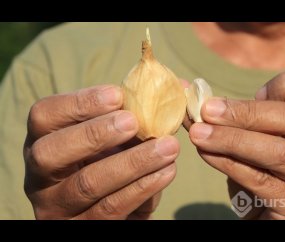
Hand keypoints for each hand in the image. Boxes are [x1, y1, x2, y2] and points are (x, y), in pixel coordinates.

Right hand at [23, 85, 177, 218]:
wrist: (114, 203)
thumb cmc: (112, 158)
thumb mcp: (113, 135)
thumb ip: (130, 113)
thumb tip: (176, 87)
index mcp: (42, 142)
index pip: (44, 116)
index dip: (78, 103)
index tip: (117, 95)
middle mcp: (39, 176)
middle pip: (51, 153)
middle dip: (95, 134)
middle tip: (134, 122)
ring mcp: (57, 207)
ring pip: (88, 184)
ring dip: (133, 162)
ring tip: (168, 147)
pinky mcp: (82, 228)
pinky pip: (111, 209)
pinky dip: (142, 188)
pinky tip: (167, 171)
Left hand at [189, 70, 284, 218]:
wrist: (283, 212)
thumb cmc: (273, 164)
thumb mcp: (267, 133)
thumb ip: (242, 112)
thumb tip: (192, 93)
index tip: (255, 93)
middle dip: (245, 113)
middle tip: (208, 111)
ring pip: (278, 152)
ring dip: (231, 139)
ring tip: (199, 133)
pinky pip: (260, 181)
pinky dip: (228, 163)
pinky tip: (207, 153)